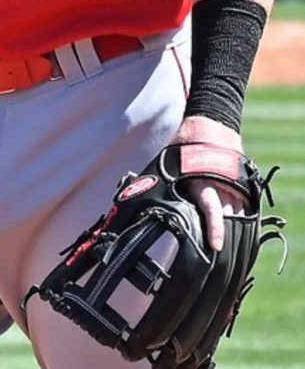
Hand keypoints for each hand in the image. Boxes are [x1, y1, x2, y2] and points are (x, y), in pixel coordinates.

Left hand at [171, 116, 245, 251]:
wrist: (210, 123)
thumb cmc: (185, 145)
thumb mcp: (170, 164)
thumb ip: (162, 183)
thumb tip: (136, 197)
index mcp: (202, 181)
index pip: (212, 210)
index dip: (215, 230)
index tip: (217, 246)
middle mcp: (223, 185)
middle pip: (229, 218)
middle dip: (226, 237)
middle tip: (218, 257)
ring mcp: (235, 185)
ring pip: (239, 214)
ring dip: (235, 229)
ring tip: (228, 248)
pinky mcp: (243, 184)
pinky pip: (246, 206)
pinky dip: (243, 219)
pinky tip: (239, 231)